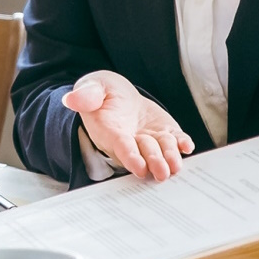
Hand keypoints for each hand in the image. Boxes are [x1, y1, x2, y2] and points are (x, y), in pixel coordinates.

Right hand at [62, 70, 193, 180]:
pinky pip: (174, 141)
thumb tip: (71, 99)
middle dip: (154, 161)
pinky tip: (186, 145)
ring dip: (169, 157)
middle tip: (163, 171)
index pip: (121, 146)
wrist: (119, 96)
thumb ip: (86, 95)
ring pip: (161, 150)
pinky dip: (181, 144)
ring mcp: (149, 139)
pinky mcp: (164, 133)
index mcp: (109, 131)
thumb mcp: (92, 87)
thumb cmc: (102, 93)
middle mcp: (130, 140)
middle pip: (144, 152)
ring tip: (176, 165)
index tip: (139, 167)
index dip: (130, 156)